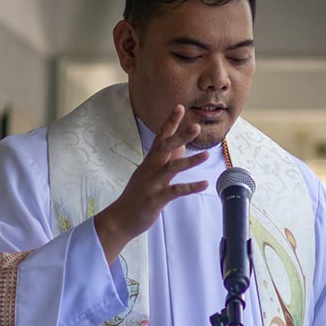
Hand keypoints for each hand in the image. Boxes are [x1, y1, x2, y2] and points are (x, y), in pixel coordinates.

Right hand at [94, 105, 208, 262]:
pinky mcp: (155, 199)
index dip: (170, 122)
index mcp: (149, 162)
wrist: (120, 219)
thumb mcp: (149, 174)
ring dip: (189, 161)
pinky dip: (190, 188)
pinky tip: (204, 184)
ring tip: (205, 155)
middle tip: (196, 126)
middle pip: (166, 148)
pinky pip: (175, 191)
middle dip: (180, 136)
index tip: (179, 107)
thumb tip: (180, 146)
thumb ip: (164, 160)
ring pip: (171, 168)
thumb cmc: (137, 196)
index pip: (160, 137)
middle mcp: (150, 169)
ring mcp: (152, 184)